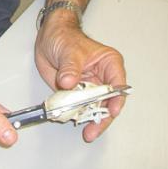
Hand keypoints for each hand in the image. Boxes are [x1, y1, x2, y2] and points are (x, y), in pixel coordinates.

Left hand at [34, 16, 126, 141]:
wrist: (49, 37)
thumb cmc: (65, 36)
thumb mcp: (69, 50)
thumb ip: (70, 67)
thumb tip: (69, 81)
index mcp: (109, 64)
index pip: (118, 85)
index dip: (116, 99)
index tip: (111, 110)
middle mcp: (103, 78)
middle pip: (108, 103)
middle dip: (102, 117)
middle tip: (94, 129)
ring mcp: (90, 88)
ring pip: (93, 109)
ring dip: (89, 119)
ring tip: (86, 131)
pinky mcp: (76, 94)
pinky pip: (78, 108)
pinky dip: (75, 115)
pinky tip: (71, 120)